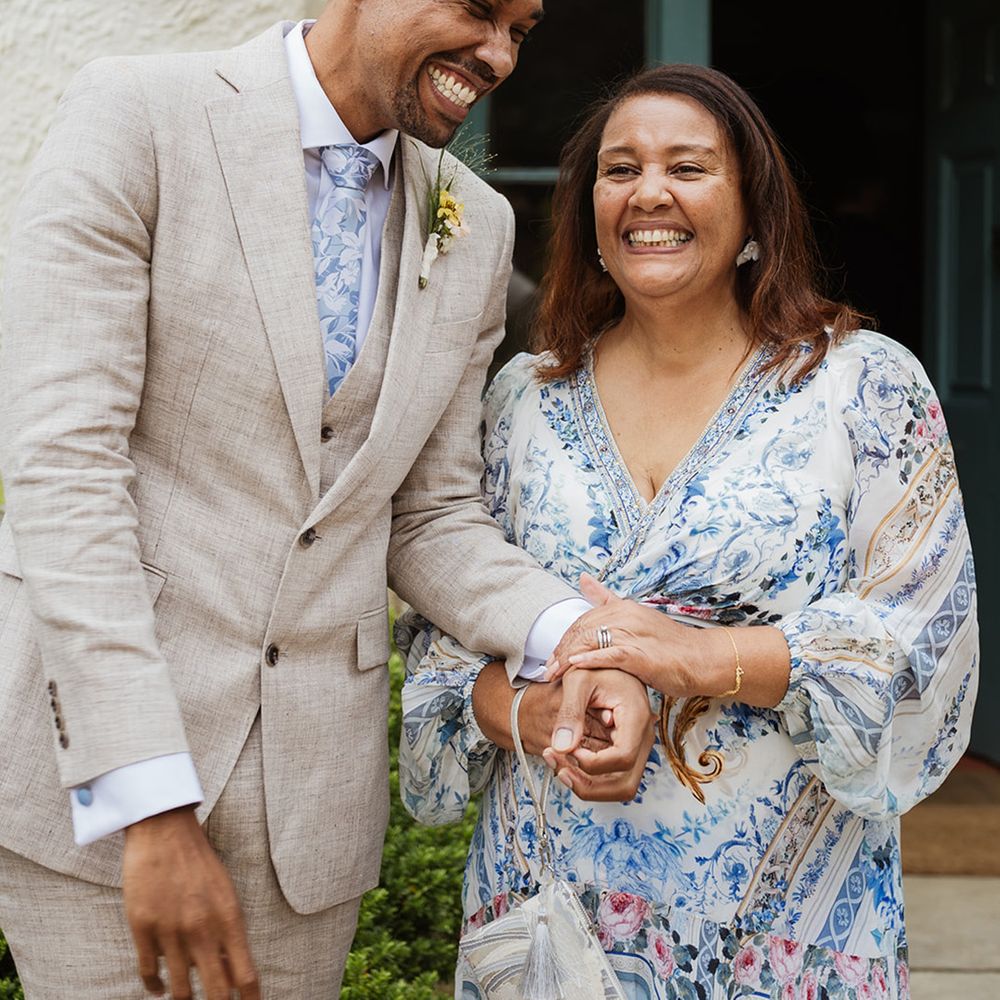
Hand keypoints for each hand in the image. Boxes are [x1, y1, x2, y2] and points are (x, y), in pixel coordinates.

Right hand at [123, 806, 259, 999]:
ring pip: (179, 990)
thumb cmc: (200, 863)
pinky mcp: (142, 927)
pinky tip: (159, 988)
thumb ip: (230, 933)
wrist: (165, 832)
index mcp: (229, 918)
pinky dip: (155, 987)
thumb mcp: (226, 894)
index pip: (245, 975)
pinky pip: (149, 973)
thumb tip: (234, 974)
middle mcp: (202, 929)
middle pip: (215, 993)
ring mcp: (170, 931)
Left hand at [471, 662, 653, 800]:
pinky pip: (613, 777)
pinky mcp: (627, 751)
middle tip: (560, 771)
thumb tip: (561, 748)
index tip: (569, 750)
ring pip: (621, 787)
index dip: (592, 763)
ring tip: (559, 768)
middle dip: (589, 786)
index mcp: (636, 717)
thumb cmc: (595, 666)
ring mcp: (637, 747)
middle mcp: (643, 737)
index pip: (622, 758)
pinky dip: (589, 777)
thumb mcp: (577, 680)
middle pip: (626, 785)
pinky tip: (566, 761)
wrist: (607, 661)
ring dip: (588, 786)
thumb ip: (568, 713)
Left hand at [545, 573, 702, 695]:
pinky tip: (575, 667)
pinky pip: (609, 655)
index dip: (564, 639)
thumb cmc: (668, 645)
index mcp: (623, 607)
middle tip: (547, 670)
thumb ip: (607, 599)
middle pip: (581, 630)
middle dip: (561, 650)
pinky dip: (590, 660)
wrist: (702, 659)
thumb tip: (584, 579)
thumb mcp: (636, 617)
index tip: (552, 657)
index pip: (581, 621)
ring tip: (554, 674)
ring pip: (590, 642)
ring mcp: (634, 634)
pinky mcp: (641, 654)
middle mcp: (626, 616)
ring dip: (568, 659)